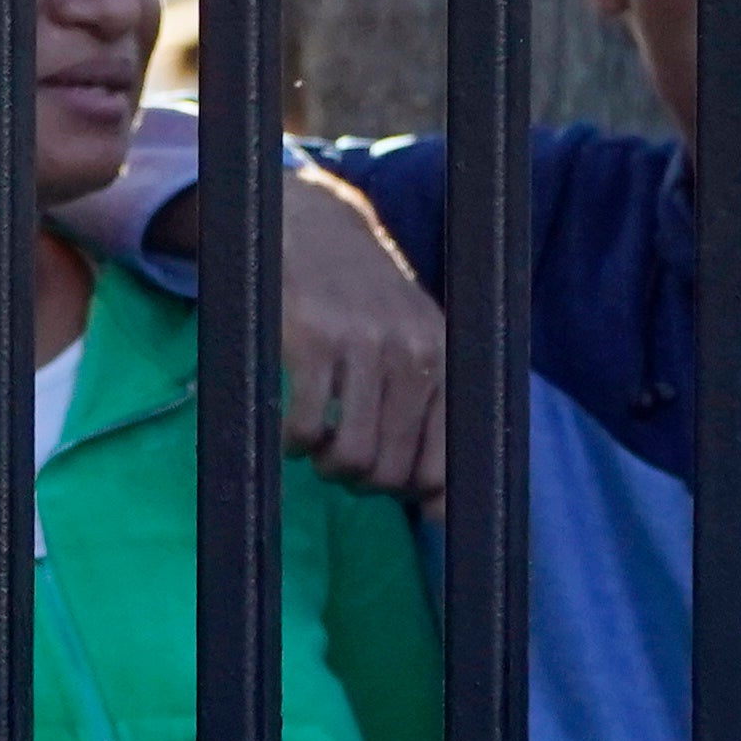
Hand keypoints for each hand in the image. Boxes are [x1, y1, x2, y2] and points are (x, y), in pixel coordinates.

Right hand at [276, 167, 445, 497]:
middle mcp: (412, 353)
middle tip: (345, 464)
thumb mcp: (417, 343)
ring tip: (321, 450)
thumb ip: (434, 417)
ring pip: (352, 458)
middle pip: (393, 472)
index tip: (390, 486)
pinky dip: (296, 444)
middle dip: (364, 483)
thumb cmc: (368, 304)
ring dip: (329, 468)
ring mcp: (363, 345)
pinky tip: (295, 430)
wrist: (314, 228)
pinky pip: (308, 428)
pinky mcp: (312, 340)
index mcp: (445, 360)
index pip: (444, 465)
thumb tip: (438, 511)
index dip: (415, 495)